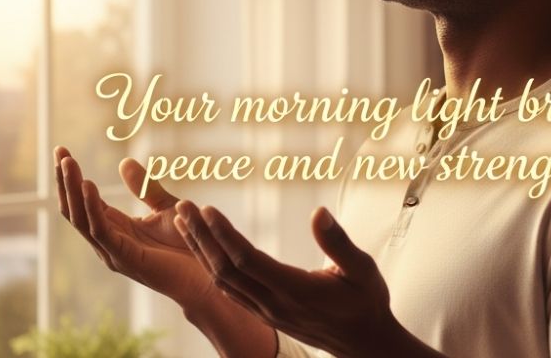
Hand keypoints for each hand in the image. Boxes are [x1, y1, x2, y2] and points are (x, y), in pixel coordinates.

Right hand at [53, 146, 214, 306]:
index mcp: (115, 228)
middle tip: (59, 150)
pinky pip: (101, 231)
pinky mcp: (124, 258)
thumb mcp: (165, 207)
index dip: (71, 177)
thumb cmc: (187, 246)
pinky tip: (87, 185)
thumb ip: (145, 187)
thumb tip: (124, 161)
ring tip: (68, 162)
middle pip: (75, 209)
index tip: (62, 149)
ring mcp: (113, 252)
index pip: (83, 201)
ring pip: (81, 219)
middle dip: (64, 180)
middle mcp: (108, 241)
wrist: (205, 277)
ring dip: (72, 189)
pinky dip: (92, 207)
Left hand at [173, 202, 447, 357]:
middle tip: (183, 208)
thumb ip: (338, 242)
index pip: (248, 260)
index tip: (208, 210)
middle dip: (201, 237)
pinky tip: (202, 250)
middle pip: (226, 269)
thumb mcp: (363, 269)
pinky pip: (229, 290)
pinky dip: (211, 267)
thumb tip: (319, 213)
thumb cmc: (366, 302)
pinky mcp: (264, 314)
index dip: (224, 234)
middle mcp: (274, 303)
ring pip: (222, 280)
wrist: (363, 343)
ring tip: (184, 222)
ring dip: (200, 250)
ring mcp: (266, 311)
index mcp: (295, 290)